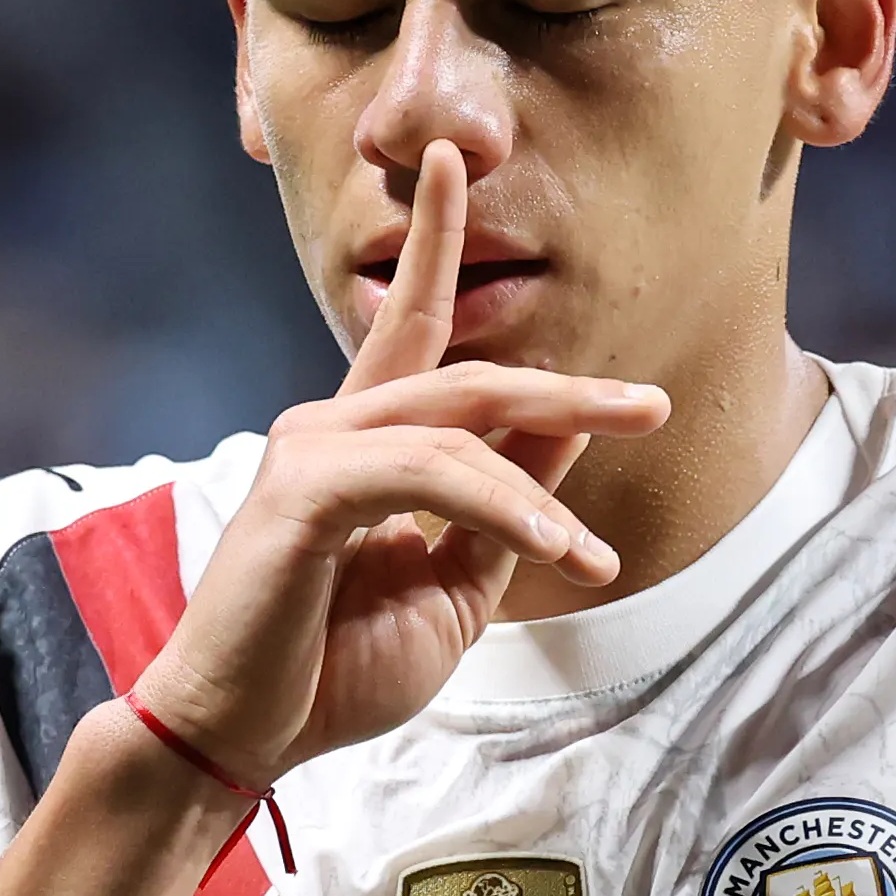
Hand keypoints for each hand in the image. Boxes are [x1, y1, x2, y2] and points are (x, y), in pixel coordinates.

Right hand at [130, 142, 667, 787]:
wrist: (244, 737)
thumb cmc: (331, 670)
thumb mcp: (452, 588)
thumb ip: (501, 512)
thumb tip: (565, 441)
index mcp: (359, 442)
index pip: (407, 322)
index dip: (431, 240)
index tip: (452, 159)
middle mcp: (328, 426)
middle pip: (467, 375)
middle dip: (567, 392)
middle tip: (651, 406)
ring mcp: (309, 450)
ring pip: (456, 429)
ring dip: (540, 488)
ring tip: (592, 554)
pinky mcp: (303, 491)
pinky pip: (428, 475)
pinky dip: (500, 505)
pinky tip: (552, 547)